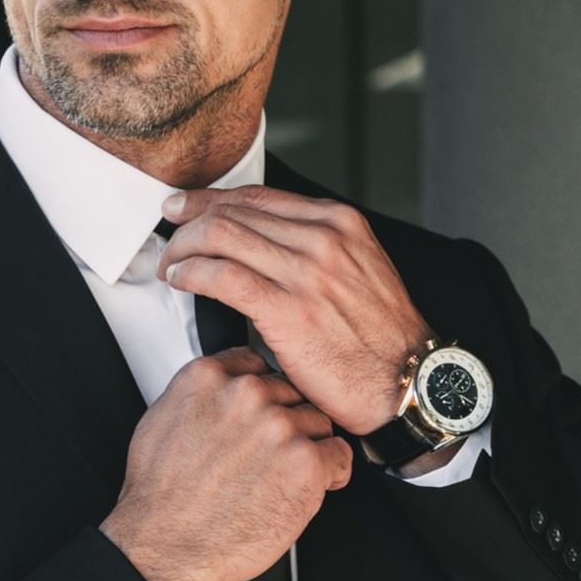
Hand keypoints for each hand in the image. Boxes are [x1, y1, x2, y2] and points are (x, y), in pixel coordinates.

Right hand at [101, 346, 354, 580]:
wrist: (168, 548)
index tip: (263, 412)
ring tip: (280, 477)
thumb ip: (200, 397)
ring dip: (308, 448)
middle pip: (292, 393)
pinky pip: (340, 456)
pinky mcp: (306, 463)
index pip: (258, 364)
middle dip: (285, 422)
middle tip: (268, 456)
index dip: (264, 395)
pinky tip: (304, 489)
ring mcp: (279, 426)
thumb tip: (221, 394)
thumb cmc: (162, 499)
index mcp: (207, 378)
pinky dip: (331, 474)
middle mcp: (246, 395)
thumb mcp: (160, 423)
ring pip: (318, 423)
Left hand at [155, 185, 430, 435]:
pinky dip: (192, 274)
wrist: (410, 384)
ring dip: (184, 249)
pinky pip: (222, 277)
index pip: (258, 196)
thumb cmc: (381, 340)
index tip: (183, 208)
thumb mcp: (359, 270)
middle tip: (169, 242)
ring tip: (172, 268)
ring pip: (221, 235)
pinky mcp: (290, 311)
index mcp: (340, 223)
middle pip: (234, 212)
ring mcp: (308, 273)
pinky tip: (183, 282)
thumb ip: (317, 249)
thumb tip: (261, 244)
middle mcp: (324, 239)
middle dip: (189, 223)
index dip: (209, 199)